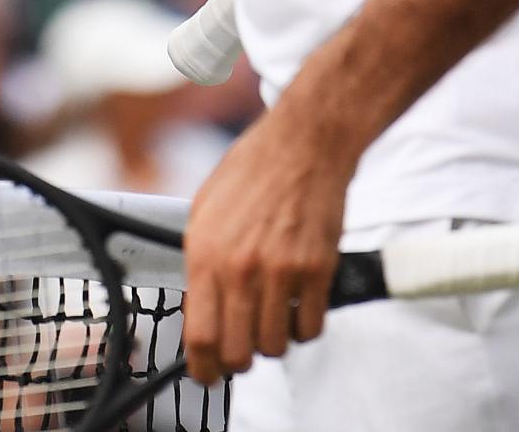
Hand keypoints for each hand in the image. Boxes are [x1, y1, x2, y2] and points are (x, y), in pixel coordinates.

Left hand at [180, 92, 352, 384]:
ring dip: (273, 340)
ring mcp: (282, 271)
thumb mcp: (204, 211)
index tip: (207, 375)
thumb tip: (200, 309)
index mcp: (205, 254)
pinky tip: (298, 304)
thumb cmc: (252, 171)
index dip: (203, 367)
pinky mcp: (318, 270)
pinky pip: (311, 327)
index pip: (200, 335)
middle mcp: (241, 268)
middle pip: (239, 352)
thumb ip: (200, 262)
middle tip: (243, 347)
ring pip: (276, 345)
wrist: (304, 143)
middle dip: (239, 359)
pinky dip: (305, 326)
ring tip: (272, 315)